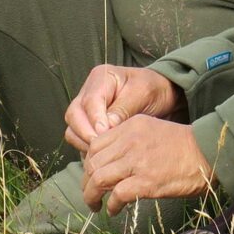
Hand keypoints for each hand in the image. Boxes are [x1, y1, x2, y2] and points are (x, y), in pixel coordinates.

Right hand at [64, 65, 179, 153]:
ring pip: (72, 129)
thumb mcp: (143, 93)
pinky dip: (87, 148)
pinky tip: (103, 155)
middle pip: (74, 115)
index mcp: (101, 78)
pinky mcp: (88, 125)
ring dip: (84, 143)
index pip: (89, 101)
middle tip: (103, 148)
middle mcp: (88, 92)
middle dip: (85, 133)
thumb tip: (105, 128)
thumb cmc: (153, 90)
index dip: (95, 119)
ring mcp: (86, 109)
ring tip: (104, 153)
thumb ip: (123, 109)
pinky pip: (78, 139)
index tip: (106, 133)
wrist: (160, 94)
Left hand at [80, 114, 213, 214]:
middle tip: (91, 194)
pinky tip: (114, 210)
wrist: (209, 152)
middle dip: (86, 182)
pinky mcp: (147, 182)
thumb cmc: (183, 146)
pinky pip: (117, 195)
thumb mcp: (152, 130)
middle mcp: (129, 141)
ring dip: (92, 196)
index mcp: (130, 127)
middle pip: (92, 163)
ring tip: (95, 206)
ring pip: (99, 179)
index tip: (92, 176)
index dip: (88, 163)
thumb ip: (130, 140)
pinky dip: (112, 205)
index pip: (94, 145)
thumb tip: (112, 161)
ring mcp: (137, 162)